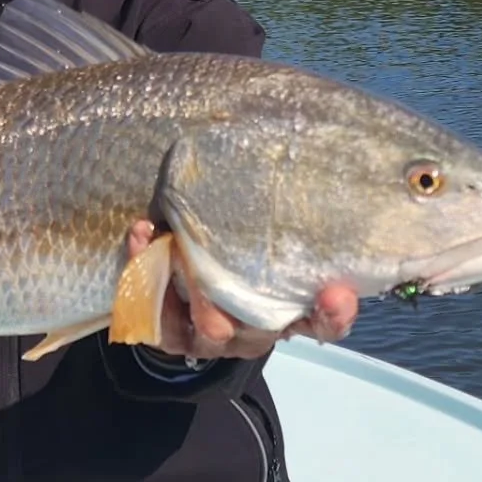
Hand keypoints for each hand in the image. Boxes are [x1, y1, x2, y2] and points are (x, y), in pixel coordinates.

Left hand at [125, 220, 357, 360]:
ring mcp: (210, 337)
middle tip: (235, 281)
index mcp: (287, 312)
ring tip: (179, 250)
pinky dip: (146, 267)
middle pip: (262, 329)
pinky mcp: (171, 334)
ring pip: (210, 328)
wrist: (181, 307)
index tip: (337, 293)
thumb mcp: (262, 246)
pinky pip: (156, 312)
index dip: (333, 314)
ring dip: (196, 291)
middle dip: (254, 309)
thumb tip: (275, 144)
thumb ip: (278, 220)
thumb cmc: (236, 262)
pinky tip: (143, 234)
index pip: (323, 322)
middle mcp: (253, 331)